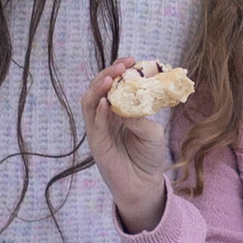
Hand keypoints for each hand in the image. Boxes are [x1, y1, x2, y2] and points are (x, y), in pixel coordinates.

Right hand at [82, 58, 174, 230]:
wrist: (144, 184)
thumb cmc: (149, 155)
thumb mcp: (152, 131)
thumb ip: (141, 117)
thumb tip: (131, 104)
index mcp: (119, 109)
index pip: (114, 84)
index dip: (119, 70)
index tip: (131, 59)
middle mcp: (106, 116)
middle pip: (98, 89)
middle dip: (107, 74)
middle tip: (121, 66)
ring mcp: (99, 129)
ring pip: (90, 103)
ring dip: (97, 89)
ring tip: (109, 78)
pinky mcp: (97, 144)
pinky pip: (94, 125)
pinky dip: (98, 112)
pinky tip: (106, 102)